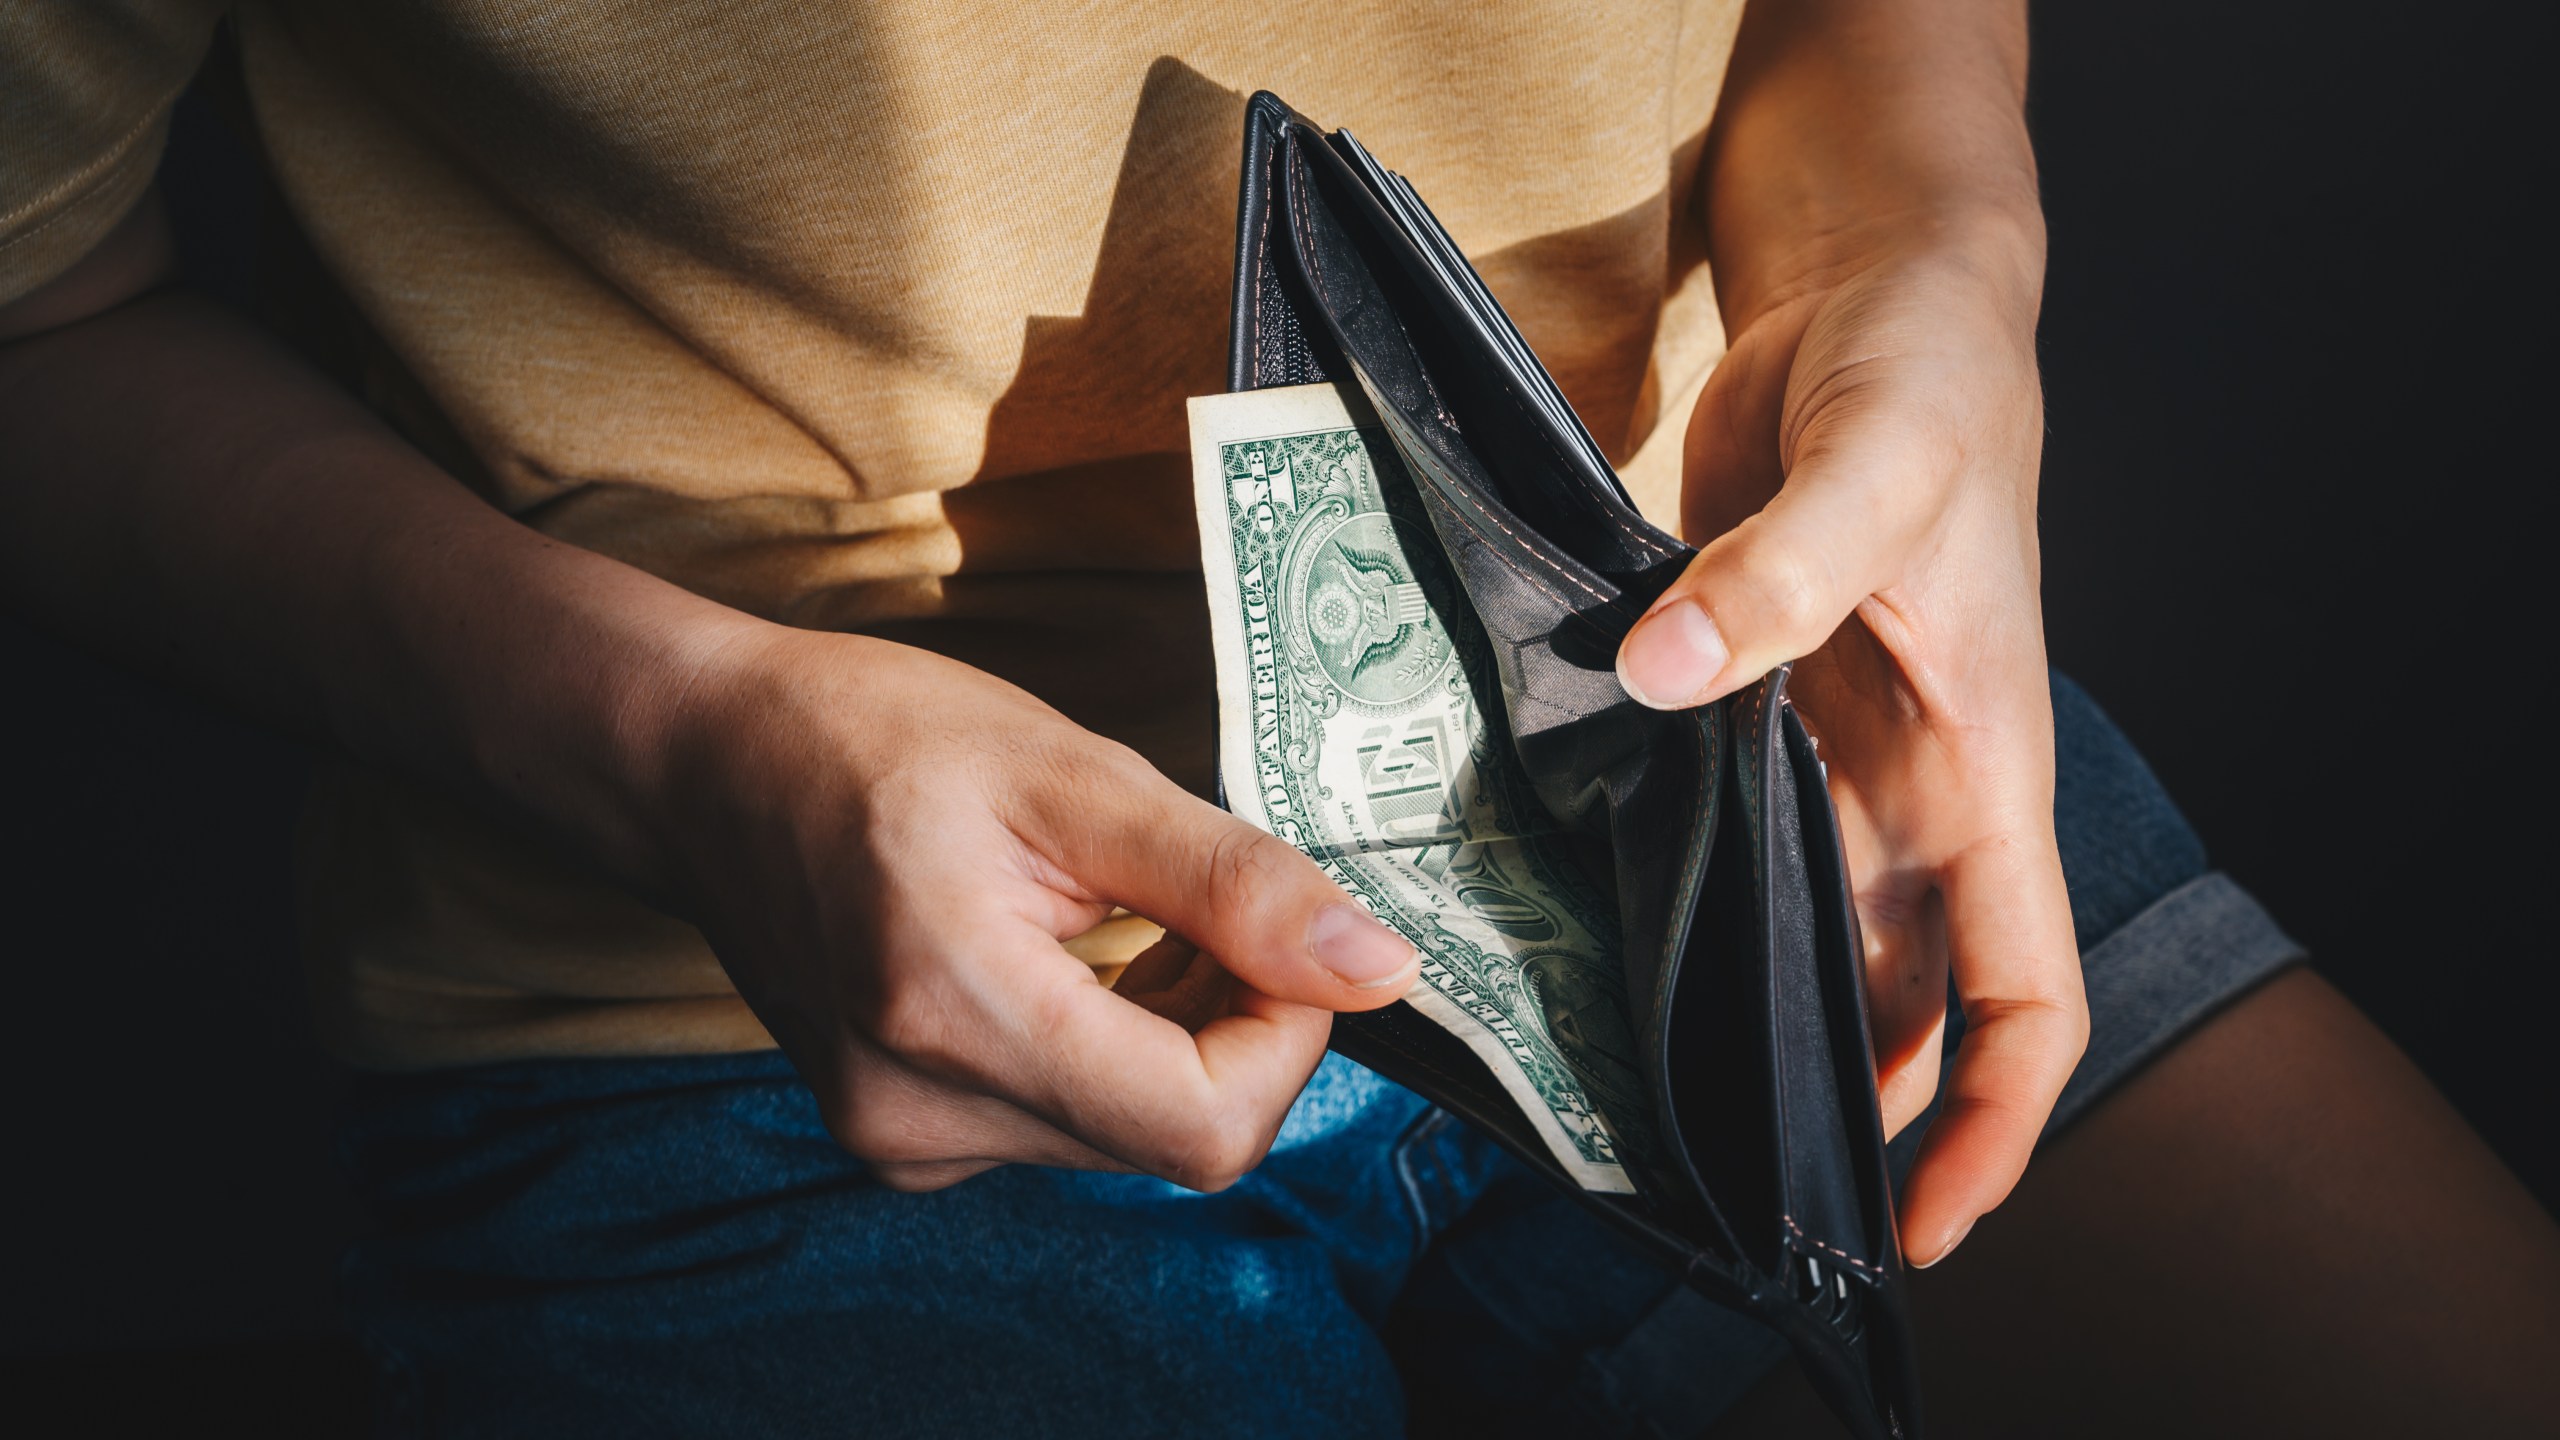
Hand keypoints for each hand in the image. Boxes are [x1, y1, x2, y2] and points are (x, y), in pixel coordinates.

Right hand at [644, 629, 1419, 1191]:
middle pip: (1176, 1135)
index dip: (1287, 1036)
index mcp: (955, 1017)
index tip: (1279, 933)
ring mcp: (904, 1142)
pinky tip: (1077, 953)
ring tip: (1123, 911)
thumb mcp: (1072, 775)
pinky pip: (1070, 1123)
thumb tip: (1378, 970)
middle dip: (1235, 1023)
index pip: (1206, 1124)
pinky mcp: (903, 1137)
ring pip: (1131, 1134)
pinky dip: (1113, 1046)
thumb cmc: (874, 738)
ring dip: (1177, 1033)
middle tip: (1198, 898)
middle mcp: (921, 1118)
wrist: (703, 764)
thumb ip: (1232, 883)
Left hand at [1614, 218, 2085, 1266]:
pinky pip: (1700, 828)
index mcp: (1982, 775)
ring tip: (1618, 1100)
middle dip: (1823, 1105)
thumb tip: (1662, 676)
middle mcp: (1905, 792)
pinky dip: (1652, 887)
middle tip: (1704, 1198)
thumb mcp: (1879, 468)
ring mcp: (1817, 751)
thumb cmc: (1929, 379)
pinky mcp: (1733, 698)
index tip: (1922, 1230)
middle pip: (1885, 1003)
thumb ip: (1779, 576)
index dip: (1990, 1126)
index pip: (2023, 997)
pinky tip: (1564, 930)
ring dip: (1725, 1009)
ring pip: (1784, 932)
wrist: (1878, 293)